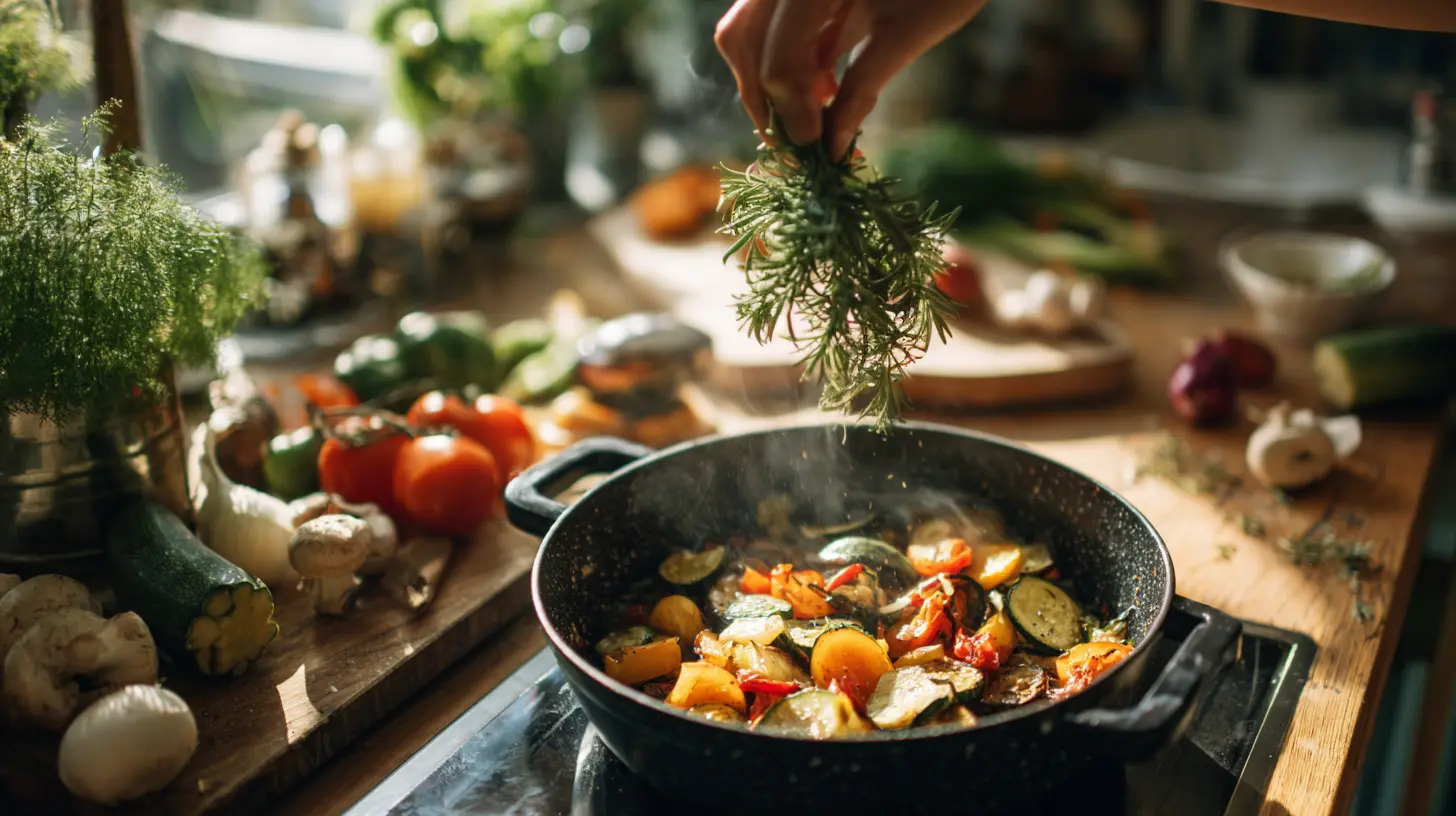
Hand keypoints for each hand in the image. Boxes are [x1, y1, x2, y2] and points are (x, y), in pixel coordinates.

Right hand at [715, 0, 987, 159]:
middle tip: (796, 141)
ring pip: (745, 30)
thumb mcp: (909, 35)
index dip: (791, 110)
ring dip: (768, 78)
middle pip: (741, 39)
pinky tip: (822, 85)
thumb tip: (829, 148)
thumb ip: (862, 90)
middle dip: (764, 97)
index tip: (814, 147)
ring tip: (816, 108)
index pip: (778, 58)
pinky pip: (768, 23)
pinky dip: (785, 58)